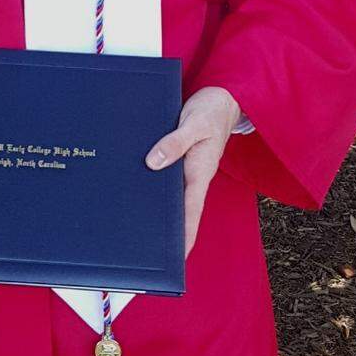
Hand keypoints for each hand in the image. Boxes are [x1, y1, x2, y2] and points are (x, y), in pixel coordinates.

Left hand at [146, 85, 240, 257]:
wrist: (221, 98)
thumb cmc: (211, 111)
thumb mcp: (194, 124)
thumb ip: (175, 142)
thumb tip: (153, 163)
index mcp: (200, 173)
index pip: (191, 211)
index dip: (185, 235)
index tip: (178, 257)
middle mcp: (193, 176)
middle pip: (179, 211)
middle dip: (167, 231)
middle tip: (147, 252)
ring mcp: (186, 171)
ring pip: (170, 197)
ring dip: (157, 211)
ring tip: (136, 230)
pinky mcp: (178, 161)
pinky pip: (165, 181)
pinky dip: (152, 189)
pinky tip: (134, 193)